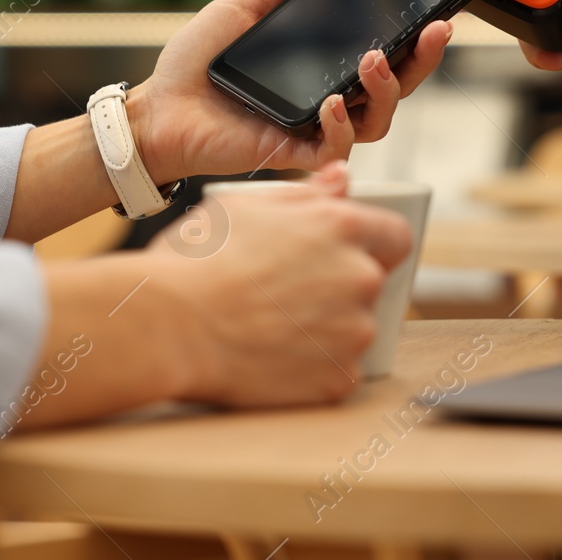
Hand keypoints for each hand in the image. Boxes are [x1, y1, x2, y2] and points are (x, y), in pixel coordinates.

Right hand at [24, 170, 411, 424]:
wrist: (166, 326)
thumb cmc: (195, 262)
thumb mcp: (245, 206)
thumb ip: (306, 194)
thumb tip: (342, 180)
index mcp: (341, 227)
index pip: (395, 235)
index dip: (375, 244)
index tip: (351, 253)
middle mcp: (359, 278)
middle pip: (371, 283)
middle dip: (340, 286)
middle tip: (287, 293)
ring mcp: (353, 333)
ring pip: (355, 329)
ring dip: (327, 328)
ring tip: (270, 326)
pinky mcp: (337, 380)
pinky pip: (337, 371)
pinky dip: (312, 368)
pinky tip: (270, 358)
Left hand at [128, 0, 451, 182]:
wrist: (158, 108)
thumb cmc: (196, 63)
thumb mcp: (244, 8)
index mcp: (324, 65)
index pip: (384, 54)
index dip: (416, 38)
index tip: (438, 13)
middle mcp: (329, 98)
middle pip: (397, 88)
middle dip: (423, 61)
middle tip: (433, 31)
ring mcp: (314, 128)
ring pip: (378, 121)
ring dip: (386, 90)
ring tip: (371, 60)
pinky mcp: (294, 152)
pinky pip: (336, 149)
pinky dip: (341, 127)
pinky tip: (333, 103)